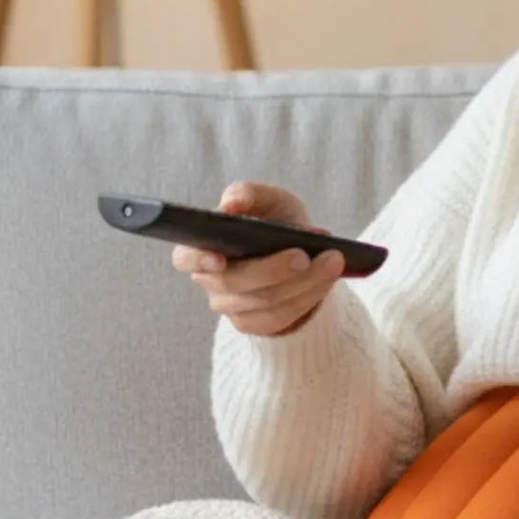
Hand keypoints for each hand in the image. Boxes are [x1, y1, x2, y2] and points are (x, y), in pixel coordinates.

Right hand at [173, 182, 348, 336]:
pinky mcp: (254, 324)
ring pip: (264, 302)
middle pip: (236, 283)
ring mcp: (231, 307)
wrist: (300, 251)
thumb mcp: (269, 200)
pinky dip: (308, 297)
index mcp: (202, 246)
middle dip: (273, 269)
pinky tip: (327, 279)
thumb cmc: (276, 220)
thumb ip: (248, 194)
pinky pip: (280, 318)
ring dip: (303, 282)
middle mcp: (211, 280)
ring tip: (332, 261)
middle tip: (304, 255)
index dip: (200, 260)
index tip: (220, 259)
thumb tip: (230, 204)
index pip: (186, 258)